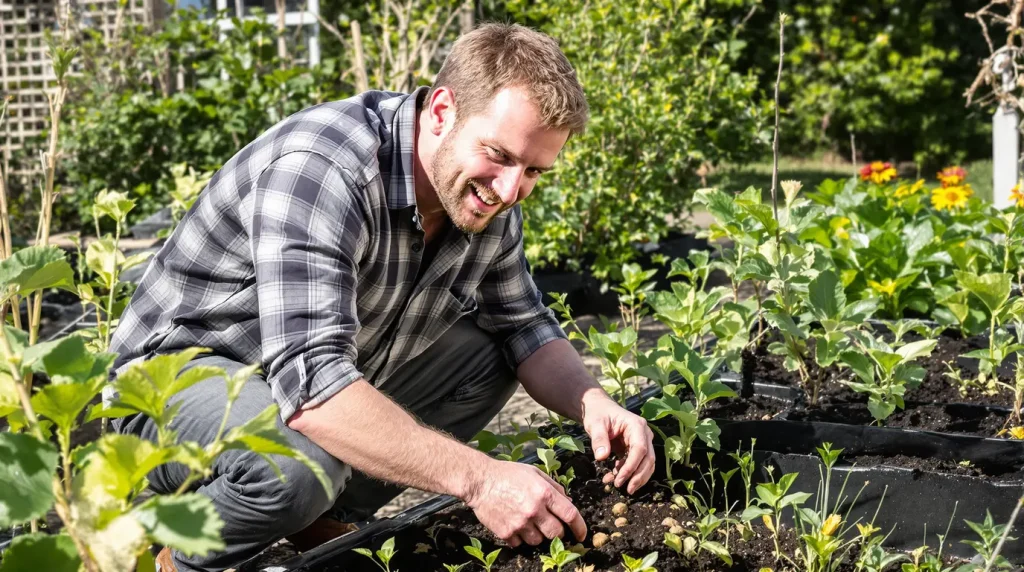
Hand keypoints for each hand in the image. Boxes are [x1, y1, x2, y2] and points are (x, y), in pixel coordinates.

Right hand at [464, 459, 586, 547]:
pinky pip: (521, 544)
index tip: (581, 534)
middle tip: (550, 524)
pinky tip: (514, 524)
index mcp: (544, 493)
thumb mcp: (535, 473)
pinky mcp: (507, 533)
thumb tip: (568, 502)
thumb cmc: (508, 474)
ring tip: (528, 521)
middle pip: (557, 533)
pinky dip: (520, 537)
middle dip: (557, 531)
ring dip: (538, 534)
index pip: (570, 515)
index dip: (580, 527)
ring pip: (539, 541)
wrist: (480, 481)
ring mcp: (520, 523)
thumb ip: (554, 487)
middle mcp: (534, 510)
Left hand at [581, 391, 655, 493]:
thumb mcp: (595, 424)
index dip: (632, 466)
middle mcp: (644, 433)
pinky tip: (616, 477)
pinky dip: (630, 473)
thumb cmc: (598, 414)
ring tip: (619, 486)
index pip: (640, 448)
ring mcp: (644, 441)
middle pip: (648, 458)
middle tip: (625, 489)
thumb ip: (599, 439)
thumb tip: (601, 457)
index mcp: (636, 425)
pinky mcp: (638, 448)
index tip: (620, 479)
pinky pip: (639, 464)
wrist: (600, 409)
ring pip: (648, 463)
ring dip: (637, 478)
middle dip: (638, 476)